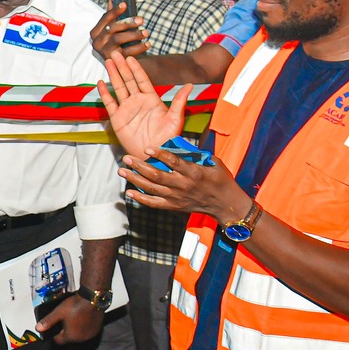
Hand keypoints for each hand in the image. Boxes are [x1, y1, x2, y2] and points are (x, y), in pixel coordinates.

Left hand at [37, 293, 101, 343]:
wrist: (93, 297)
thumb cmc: (76, 305)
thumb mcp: (59, 312)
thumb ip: (48, 321)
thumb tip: (38, 328)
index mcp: (71, 336)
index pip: (58, 340)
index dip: (55, 333)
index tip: (56, 325)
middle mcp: (81, 339)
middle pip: (69, 338)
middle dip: (65, 331)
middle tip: (65, 319)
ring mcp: (90, 335)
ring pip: (78, 335)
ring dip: (75, 329)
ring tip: (73, 318)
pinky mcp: (97, 330)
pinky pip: (87, 331)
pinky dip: (84, 327)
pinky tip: (82, 318)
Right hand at [90, 7, 146, 59]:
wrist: (117, 63)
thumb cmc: (115, 42)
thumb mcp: (111, 30)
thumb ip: (112, 16)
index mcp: (95, 32)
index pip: (105, 18)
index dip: (115, 10)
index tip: (125, 4)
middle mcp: (97, 42)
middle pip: (112, 28)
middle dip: (127, 23)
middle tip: (141, 19)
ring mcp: (104, 51)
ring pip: (118, 39)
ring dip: (134, 35)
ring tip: (146, 32)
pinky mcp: (114, 60)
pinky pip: (127, 52)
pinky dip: (139, 47)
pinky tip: (147, 44)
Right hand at [96, 53, 189, 159]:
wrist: (155, 154)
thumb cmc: (168, 138)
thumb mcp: (175, 118)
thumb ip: (180, 101)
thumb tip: (189, 84)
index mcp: (151, 99)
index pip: (142, 80)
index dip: (136, 68)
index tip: (130, 58)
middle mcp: (138, 101)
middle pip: (128, 80)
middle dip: (122, 67)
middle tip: (116, 54)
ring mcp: (127, 109)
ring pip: (118, 88)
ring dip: (113, 75)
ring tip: (108, 62)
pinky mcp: (118, 119)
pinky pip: (110, 103)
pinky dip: (105, 93)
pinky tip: (101, 83)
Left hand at [118, 148, 247, 219]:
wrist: (226, 204)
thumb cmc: (221, 180)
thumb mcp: (213, 162)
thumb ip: (196, 153)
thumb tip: (179, 143)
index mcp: (194, 173)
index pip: (174, 163)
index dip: (159, 154)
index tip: (147, 148)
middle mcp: (183, 185)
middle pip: (156, 176)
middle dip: (139, 167)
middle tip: (126, 158)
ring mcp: (177, 197)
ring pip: (151, 189)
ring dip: (135, 179)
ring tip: (122, 170)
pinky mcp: (174, 206)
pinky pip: (154, 203)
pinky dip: (141, 198)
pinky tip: (129, 192)